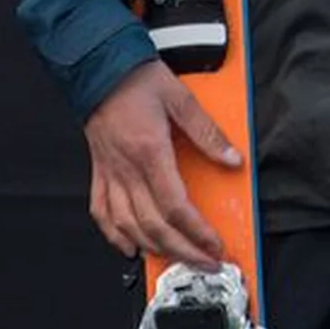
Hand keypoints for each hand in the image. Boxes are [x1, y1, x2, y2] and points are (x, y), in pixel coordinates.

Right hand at [82, 63, 239, 269]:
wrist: (97, 65)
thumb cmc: (134, 78)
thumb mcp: (181, 98)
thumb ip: (208, 133)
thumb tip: (232, 159)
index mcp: (150, 152)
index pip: (176, 207)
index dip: (197, 233)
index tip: (214, 246)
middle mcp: (127, 168)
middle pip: (155, 225)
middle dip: (183, 251)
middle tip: (204, 262)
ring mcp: (111, 173)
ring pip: (128, 226)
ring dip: (154, 249)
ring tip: (176, 258)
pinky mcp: (99, 172)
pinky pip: (102, 212)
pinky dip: (115, 235)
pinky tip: (129, 246)